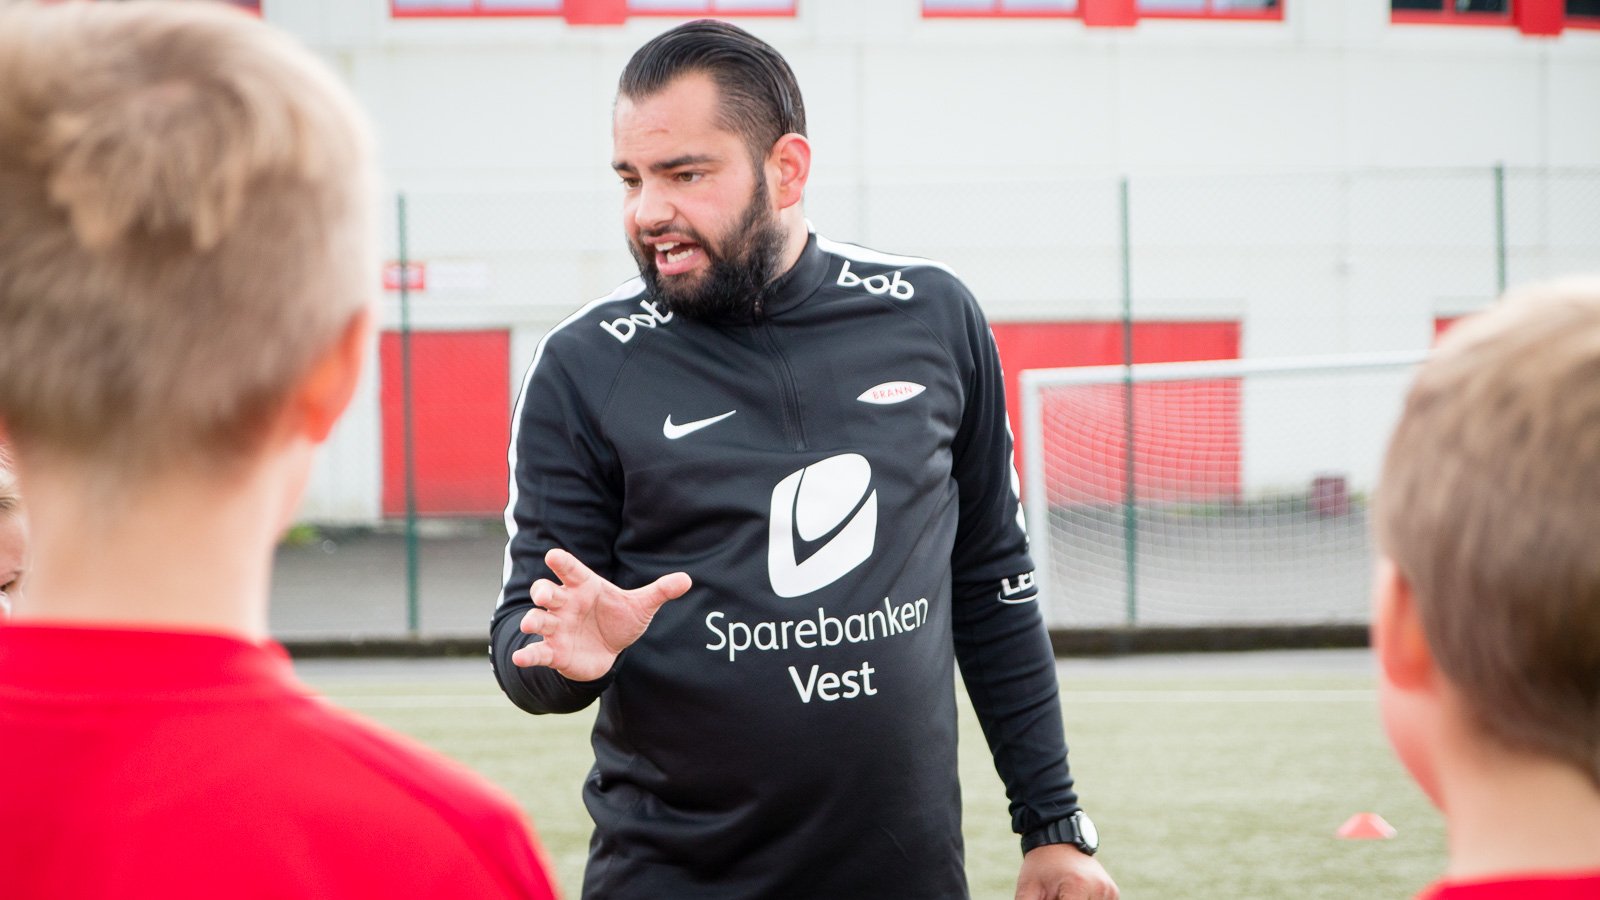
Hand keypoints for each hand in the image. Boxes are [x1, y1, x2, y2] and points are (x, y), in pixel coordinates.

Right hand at [510, 548, 690, 681]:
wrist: (608, 652)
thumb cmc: (618, 620)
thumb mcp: (640, 606)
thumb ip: (660, 591)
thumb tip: (687, 579)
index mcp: (584, 587)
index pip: (570, 570)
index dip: (562, 562)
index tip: (553, 555)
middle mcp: (565, 604)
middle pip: (546, 591)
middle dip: (542, 591)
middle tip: (544, 593)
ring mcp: (556, 627)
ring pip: (537, 619)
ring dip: (532, 621)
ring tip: (532, 624)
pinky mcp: (553, 652)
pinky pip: (538, 652)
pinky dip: (528, 655)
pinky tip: (521, 659)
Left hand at [1015, 844, 1117, 899]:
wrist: (1059, 839)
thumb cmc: (1041, 865)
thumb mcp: (1028, 889)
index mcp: (1077, 886)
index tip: (1049, 898)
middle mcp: (1099, 888)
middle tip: (1055, 893)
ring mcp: (1109, 891)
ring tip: (1062, 893)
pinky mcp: (1113, 892)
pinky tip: (1072, 894)